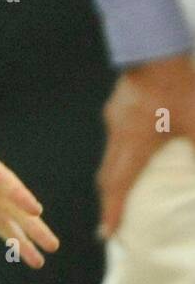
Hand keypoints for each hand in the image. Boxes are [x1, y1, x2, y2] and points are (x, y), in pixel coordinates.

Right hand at [98, 54, 194, 239]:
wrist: (154, 49)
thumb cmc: (178, 89)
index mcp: (135, 144)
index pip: (119, 186)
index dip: (113, 212)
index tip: (106, 234)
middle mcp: (119, 135)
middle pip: (108, 175)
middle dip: (110, 201)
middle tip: (112, 221)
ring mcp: (115, 119)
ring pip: (110, 156)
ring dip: (115, 177)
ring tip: (123, 190)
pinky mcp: (117, 107)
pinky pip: (116, 138)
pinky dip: (121, 155)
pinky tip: (135, 150)